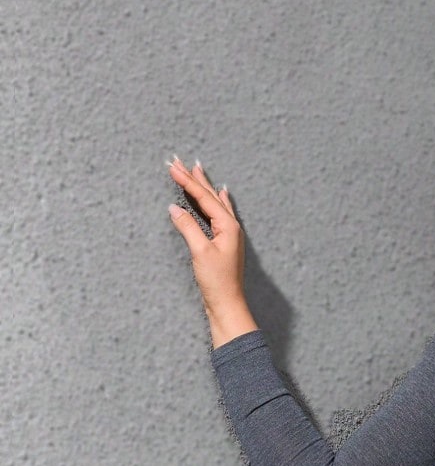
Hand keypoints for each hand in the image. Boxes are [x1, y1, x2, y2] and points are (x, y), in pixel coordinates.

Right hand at [165, 156, 254, 343]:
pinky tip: (221, 194)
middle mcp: (231, 227)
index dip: (187, 181)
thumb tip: (175, 208)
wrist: (227, 306)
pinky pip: (220, 213)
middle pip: (210, 195)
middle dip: (195, 177)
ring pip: (215, 202)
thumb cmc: (217, 282)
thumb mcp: (200, 252)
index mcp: (228, 226)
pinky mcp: (224, 243)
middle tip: (179, 159)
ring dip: (204, 185)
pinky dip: (216, 200)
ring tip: (197, 168)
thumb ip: (187, 227)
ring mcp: (229, 235)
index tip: (171, 166)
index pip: (204, 197)